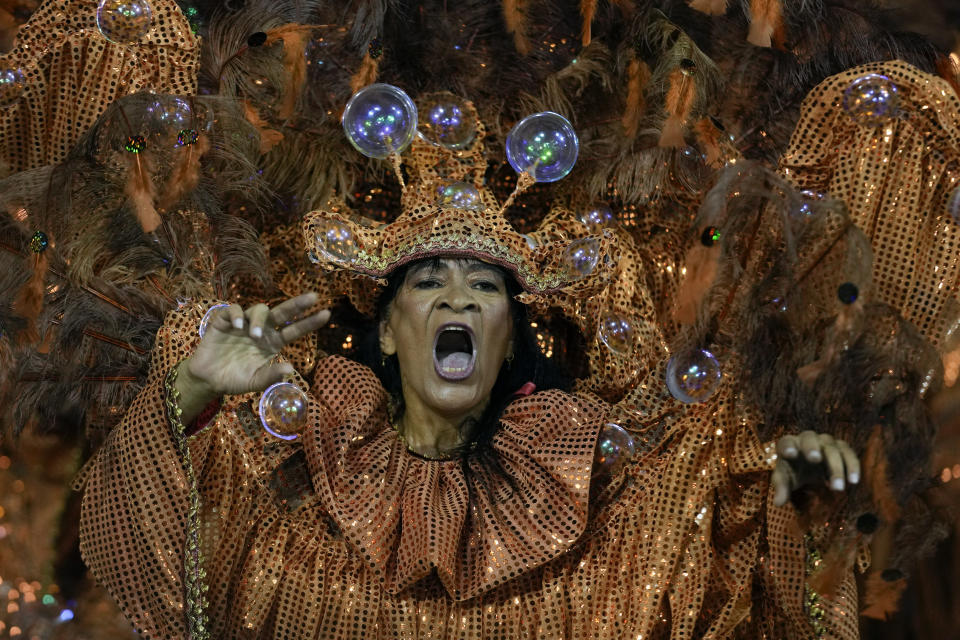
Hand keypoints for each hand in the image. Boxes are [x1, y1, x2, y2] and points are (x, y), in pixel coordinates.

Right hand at [176, 293, 329, 420]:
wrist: (208, 380)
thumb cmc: (234, 380)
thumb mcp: (254, 382)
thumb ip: (271, 376)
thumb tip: (290, 369)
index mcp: (273, 343)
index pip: (295, 330)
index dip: (310, 322)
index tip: (327, 313)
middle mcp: (262, 330)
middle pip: (282, 312)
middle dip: (298, 304)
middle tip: (314, 297)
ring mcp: (244, 324)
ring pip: (259, 310)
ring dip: (260, 320)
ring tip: (255, 336)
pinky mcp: (225, 321)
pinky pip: (234, 310)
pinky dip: (237, 314)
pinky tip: (238, 326)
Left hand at [771, 430, 860, 506]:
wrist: (808, 467)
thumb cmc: (793, 471)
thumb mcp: (785, 479)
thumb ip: (781, 488)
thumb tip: (778, 503)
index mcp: (788, 444)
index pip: (786, 442)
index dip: (788, 446)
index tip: (790, 454)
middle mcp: (807, 439)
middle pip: (810, 439)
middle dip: (812, 448)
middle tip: (815, 459)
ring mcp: (825, 442)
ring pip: (832, 447)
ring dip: (837, 466)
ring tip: (838, 487)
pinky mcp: (840, 448)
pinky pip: (849, 453)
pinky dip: (852, 466)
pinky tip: (853, 481)